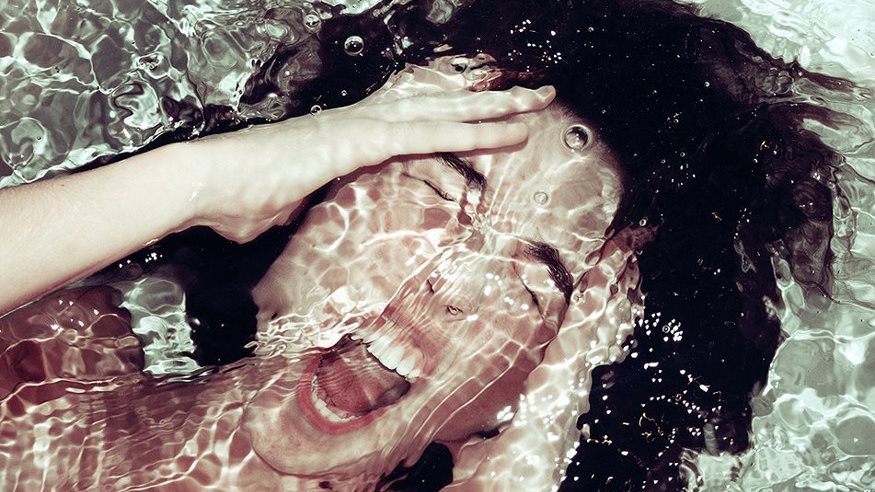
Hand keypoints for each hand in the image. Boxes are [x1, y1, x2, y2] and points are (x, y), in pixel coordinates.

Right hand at [184, 74, 555, 242]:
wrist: (200, 185)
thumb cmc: (233, 200)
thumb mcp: (281, 208)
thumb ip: (301, 206)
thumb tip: (293, 214)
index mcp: (345, 136)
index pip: (413, 122)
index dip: (453, 117)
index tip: (486, 116)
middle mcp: (359, 123)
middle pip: (437, 107)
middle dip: (490, 101)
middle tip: (534, 96)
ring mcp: (360, 128)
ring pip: (441, 113)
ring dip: (493, 110)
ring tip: (538, 104)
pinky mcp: (358, 141)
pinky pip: (426, 136)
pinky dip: (469, 134)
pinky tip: (505, 132)